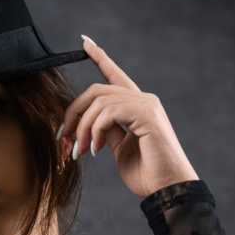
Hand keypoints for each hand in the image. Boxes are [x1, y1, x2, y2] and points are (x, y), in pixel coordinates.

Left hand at [61, 37, 198, 198]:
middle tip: (65, 138)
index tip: (86, 42)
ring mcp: (147, 105)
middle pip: (97, 89)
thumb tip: (91, 123)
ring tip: (81, 151)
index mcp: (139, 107)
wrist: (168, 191)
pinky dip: (96, 130)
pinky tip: (96, 150)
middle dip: (74, 112)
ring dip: (83, 127)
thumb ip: (108, 131)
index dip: (100, 57)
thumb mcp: (120, 150)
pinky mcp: (147, 115)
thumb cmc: (147, 175)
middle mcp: (145, 100)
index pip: (115, 76)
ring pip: (99, 101)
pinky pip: (109, 112)